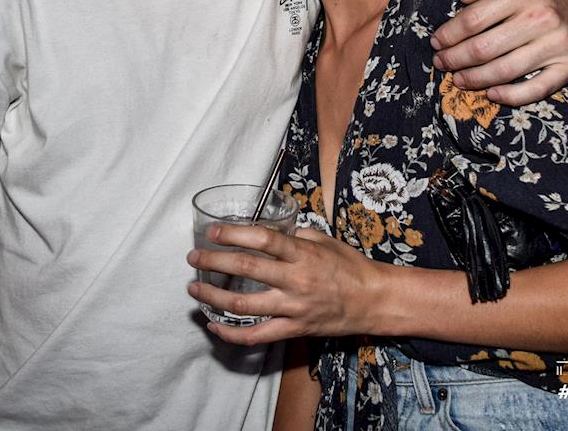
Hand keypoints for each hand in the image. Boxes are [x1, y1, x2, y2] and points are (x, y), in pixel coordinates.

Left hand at [186, 224, 384, 345]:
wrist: (373, 301)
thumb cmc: (349, 266)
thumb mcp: (325, 240)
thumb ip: (297, 235)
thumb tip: (272, 230)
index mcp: (302, 254)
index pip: (262, 240)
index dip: (234, 234)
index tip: (213, 232)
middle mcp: (295, 281)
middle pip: (246, 270)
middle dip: (213, 263)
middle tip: (194, 258)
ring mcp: (293, 308)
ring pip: (244, 307)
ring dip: (214, 297)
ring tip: (194, 289)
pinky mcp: (293, 330)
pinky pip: (256, 336)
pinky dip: (231, 334)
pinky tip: (213, 325)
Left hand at [430, 0, 567, 105]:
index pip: (473, 19)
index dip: (448, 34)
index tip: (437, 41)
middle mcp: (542, 17)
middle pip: (484, 48)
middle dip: (454, 59)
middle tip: (441, 62)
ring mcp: (557, 44)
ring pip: (504, 71)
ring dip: (474, 79)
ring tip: (457, 79)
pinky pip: (535, 90)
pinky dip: (510, 96)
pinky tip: (491, 94)